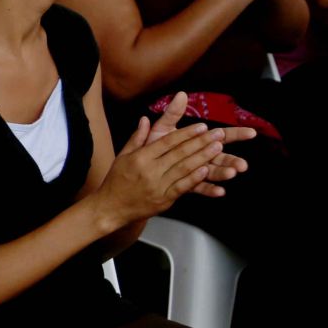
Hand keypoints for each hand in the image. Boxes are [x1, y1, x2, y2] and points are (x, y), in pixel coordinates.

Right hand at [93, 96, 239, 229]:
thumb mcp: (122, 156)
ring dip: (203, 157)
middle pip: (179, 153)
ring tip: (218, 148)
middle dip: (201, 142)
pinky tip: (206, 170)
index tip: (202, 126)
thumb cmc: (116, 181)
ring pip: (184, 169)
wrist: (110, 208)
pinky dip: (195, 178)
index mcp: (140, 158)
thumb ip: (136, 138)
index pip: (167, 142)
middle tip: (218, 133)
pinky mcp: (163, 200)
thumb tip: (145, 119)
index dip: (186, 133)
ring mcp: (157, 186)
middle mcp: (149, 171)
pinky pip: (182, 187)